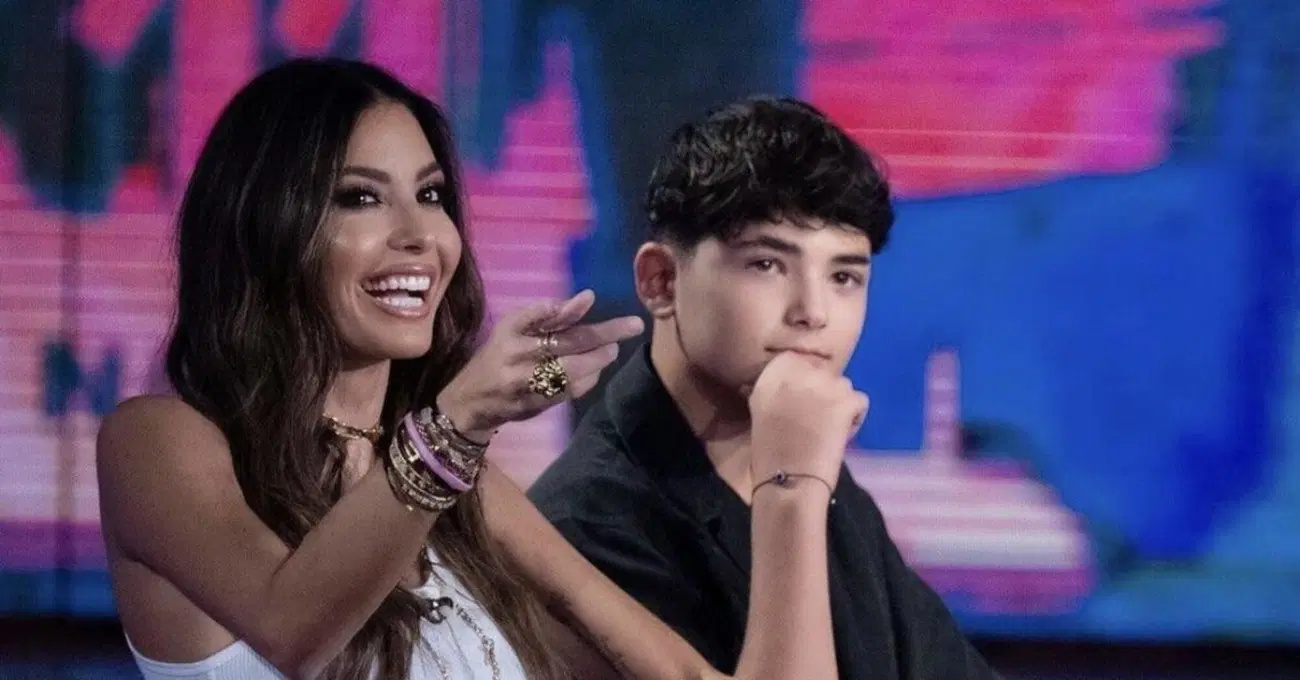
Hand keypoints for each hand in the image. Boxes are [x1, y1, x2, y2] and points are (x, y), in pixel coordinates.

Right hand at [436, 290, 644, 439]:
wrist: (469, 401)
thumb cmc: (498, 356)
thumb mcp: (512, 329)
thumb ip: (545, 316)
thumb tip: (585, 300)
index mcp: (510, 329)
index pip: (541, 315)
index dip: (567, 308)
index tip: (590, 297)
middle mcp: (516, 354)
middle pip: (567, 342)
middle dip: (605, 334)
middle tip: (633, 326)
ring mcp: (525, 381)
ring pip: (572, 370)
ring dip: (599, 359)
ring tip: (613, 350)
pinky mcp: (533, 403)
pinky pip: (569, 390)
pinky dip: (588, 379)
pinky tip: (595, 370)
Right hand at [747, 352, 868, 499]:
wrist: (786, 479)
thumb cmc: (768, 451)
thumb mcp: (760, 410)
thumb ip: (775, 389)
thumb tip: (785, 384)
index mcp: (775, 371)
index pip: (798, 359)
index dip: (803, 381)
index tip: (799, 402)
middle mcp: (802, 370)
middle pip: (823, 373)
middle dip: (822, 392)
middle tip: (815, 419)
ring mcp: (827, 384)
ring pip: (844, 386)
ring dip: (839, 404)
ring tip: (826, 430)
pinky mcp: (847, 400)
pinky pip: (860, 402)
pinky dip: (854, 419)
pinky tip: (839, 437)